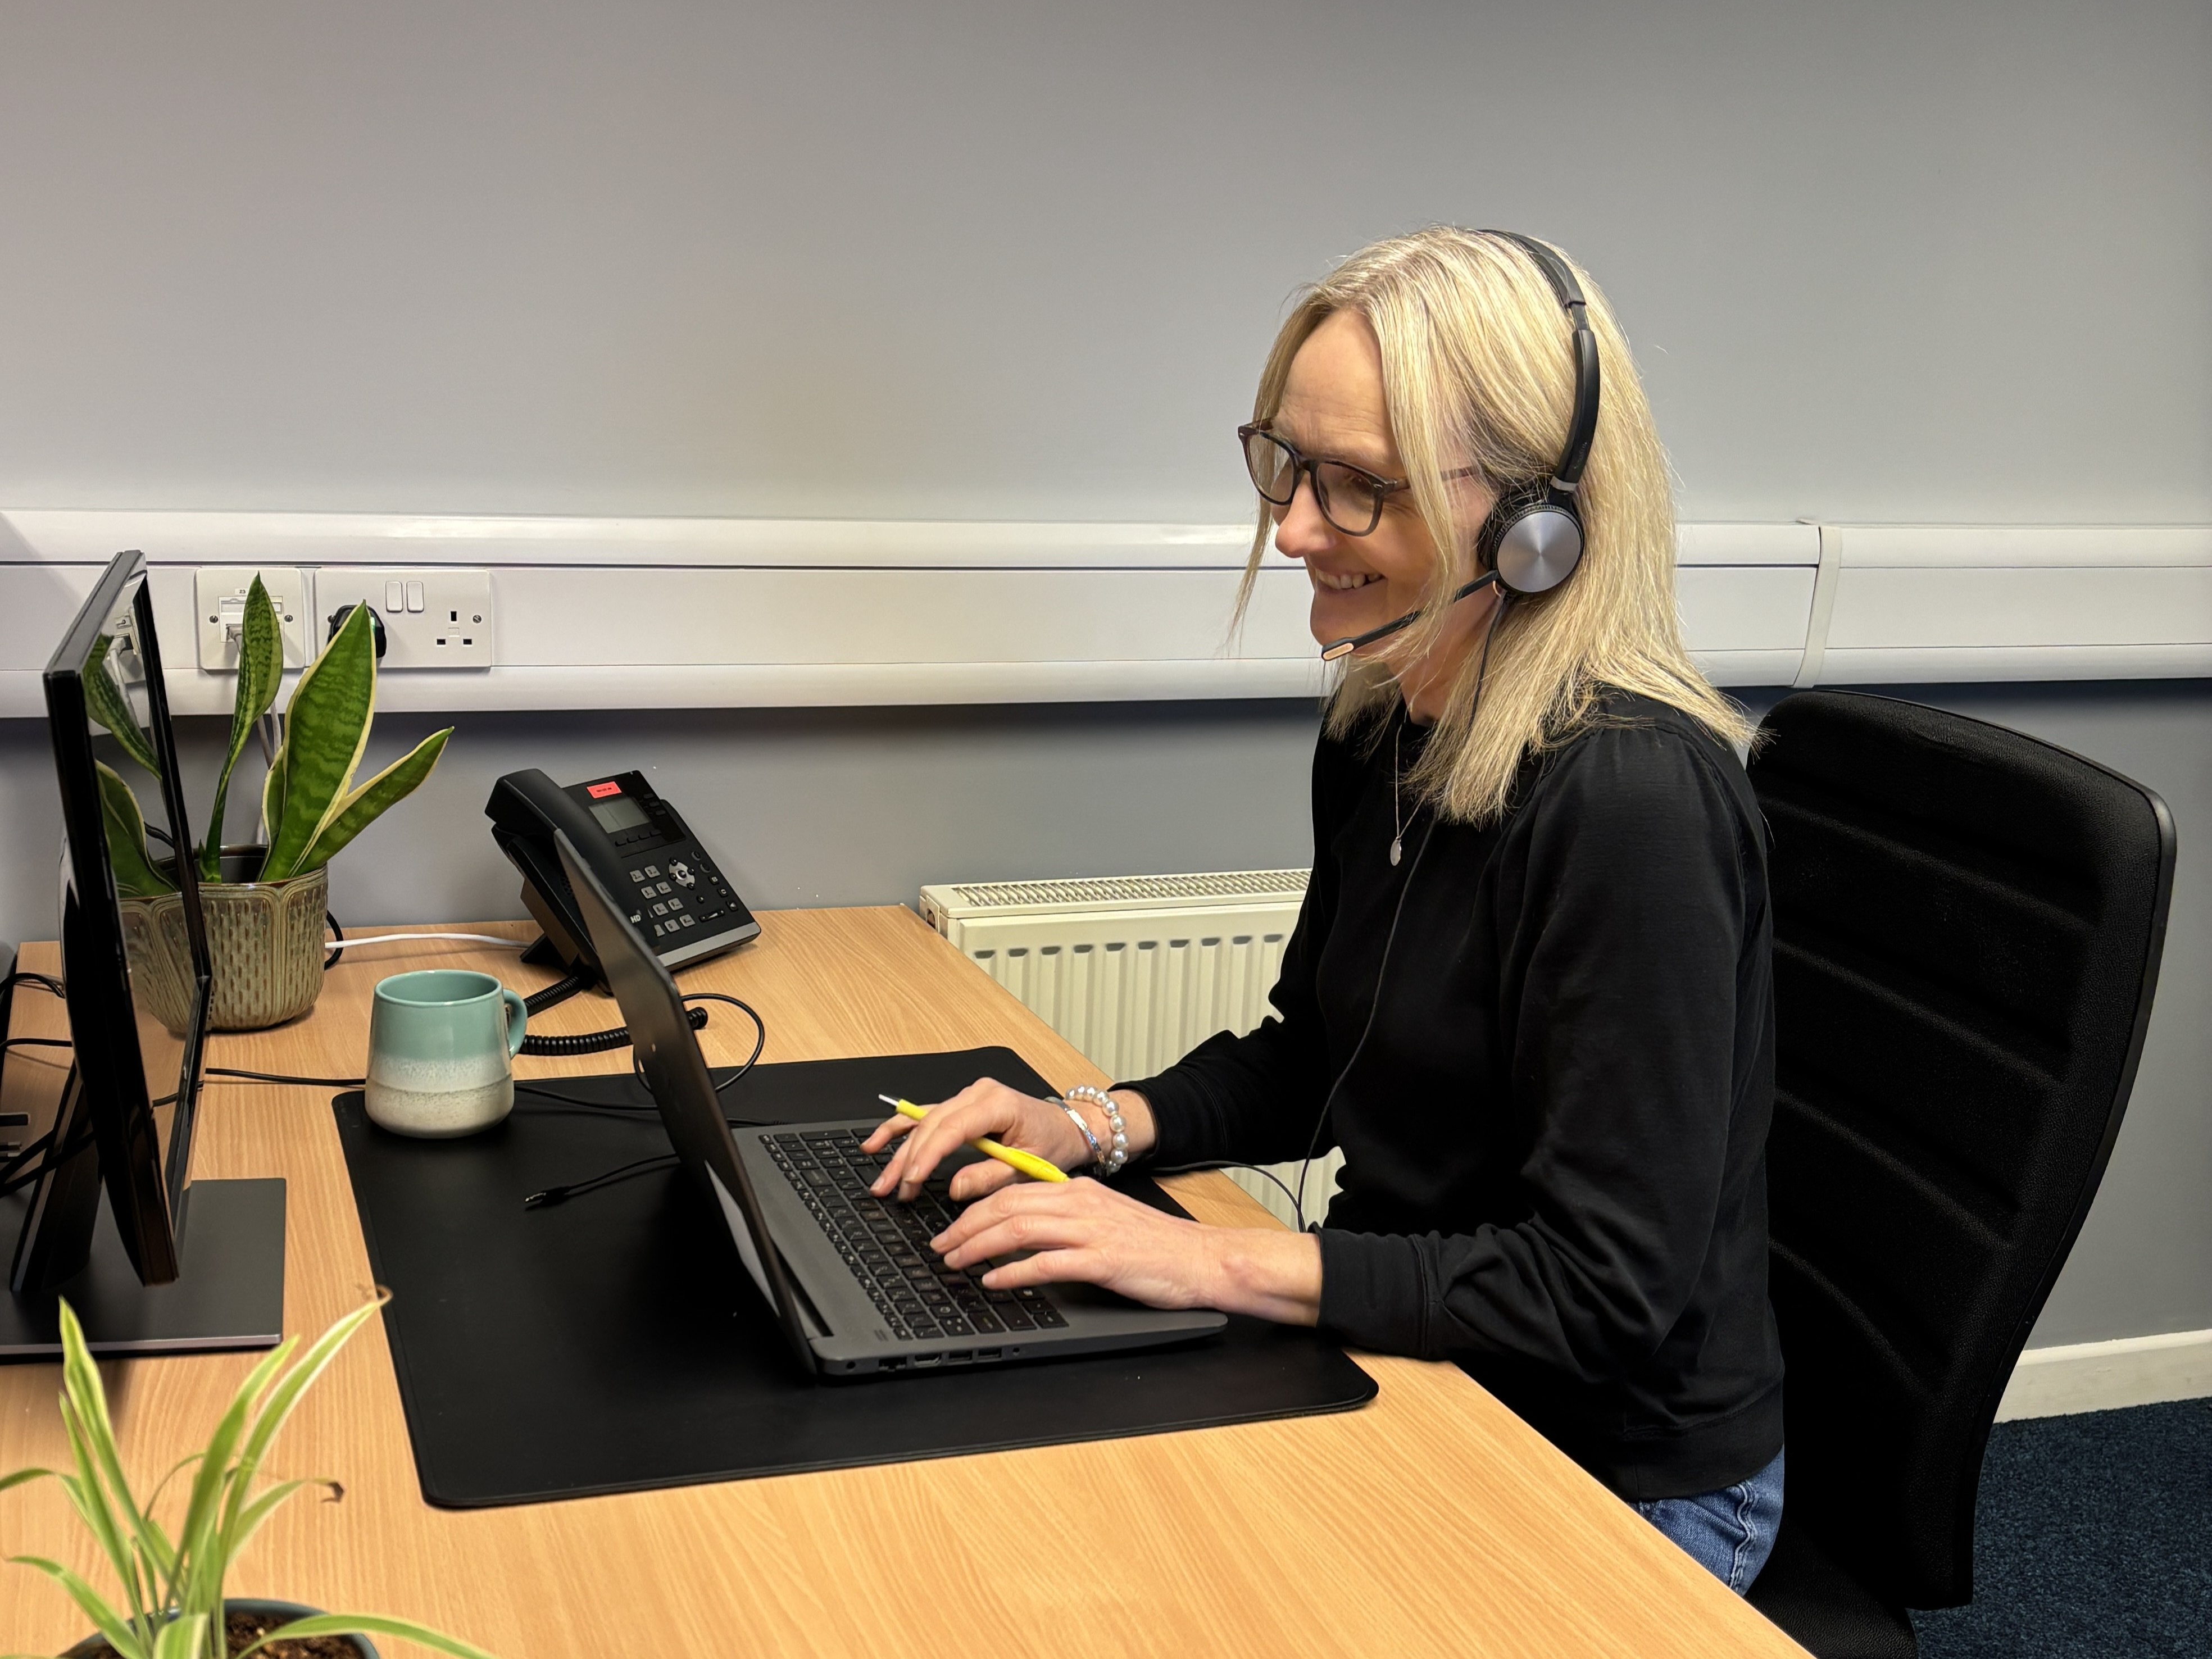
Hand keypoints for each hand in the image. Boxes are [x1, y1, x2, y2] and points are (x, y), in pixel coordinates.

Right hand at [863, 1077, 1094, 1202]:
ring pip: (924, 1122)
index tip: (911, 1179)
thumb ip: (991, 1176)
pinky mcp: (961, 1106)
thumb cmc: (1052, 1143)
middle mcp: (978, 1094)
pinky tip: (877, 1143)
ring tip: (880, 1177)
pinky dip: (901, 1129)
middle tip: (892, 1189)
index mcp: (997, 1104)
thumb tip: (955, 1188)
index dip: (928, 1155)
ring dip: (899, 1151)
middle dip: (908, 1160)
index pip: (952, 1128)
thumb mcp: (1028, 1166)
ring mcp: (967, 1097)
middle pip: (932, 1125)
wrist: (1066, 1127)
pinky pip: (925, 1115)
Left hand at [928, 1179, 1323, 1324]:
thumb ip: (1067, 1220)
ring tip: (955, 1262)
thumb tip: (1024, 1232)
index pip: (1013, 1190)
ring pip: (1019, 1228)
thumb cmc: (1157, 1247)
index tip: (951, 1227)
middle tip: (940, 1247)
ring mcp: (1092, 1230)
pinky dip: (1014, 1272)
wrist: (1204, 1260)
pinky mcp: (1103, 1259)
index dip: (974, 1209)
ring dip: (979, 1246)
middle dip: (965, 1227)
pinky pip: (1046, 1262)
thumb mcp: (1106, 1220)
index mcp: (1080, 1191)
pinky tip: (995, 1282)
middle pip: (1007, 1205)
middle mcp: (1081, 1203)